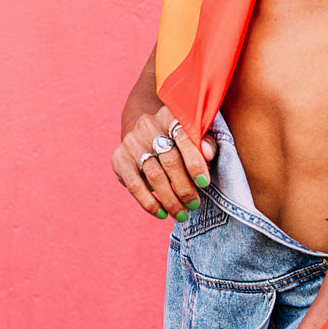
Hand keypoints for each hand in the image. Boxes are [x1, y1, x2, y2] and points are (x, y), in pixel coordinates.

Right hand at [111, 106, 215, 221]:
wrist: (144, 133)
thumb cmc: (177, 138)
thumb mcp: (193, 134)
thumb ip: (205, 142)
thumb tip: (208, 155)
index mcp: (169, 114)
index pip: (184, 137)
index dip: (195, 162)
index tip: (205, 183)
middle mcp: (148, 125)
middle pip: (169, 159)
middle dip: (184, 187)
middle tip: (194, 205)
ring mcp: (132, 142)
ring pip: (154, 175)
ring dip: (170, 199)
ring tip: (181, 214)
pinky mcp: (119, 158)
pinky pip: (134, 185)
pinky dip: (149, 203)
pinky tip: (161, 213)